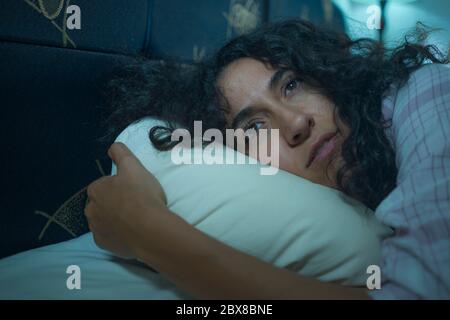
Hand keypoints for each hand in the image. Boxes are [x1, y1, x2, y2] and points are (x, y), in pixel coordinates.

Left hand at [85, 142, 167, 258]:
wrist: (149, 230)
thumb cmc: (142, 196)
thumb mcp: (134, 167)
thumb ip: (121, 153)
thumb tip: (112, 147)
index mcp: (96, 189)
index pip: (104, 185)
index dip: (119, 187)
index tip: (133, 190)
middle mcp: (90, 210)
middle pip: (101, 204)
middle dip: (113, 204)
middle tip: (134, 205)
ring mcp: (96, 229)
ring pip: (103, 221)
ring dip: (114, 219)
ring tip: (134, 220)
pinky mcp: (103, 244)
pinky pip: (108, 237)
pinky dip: (117, 235)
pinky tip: (130, 233)